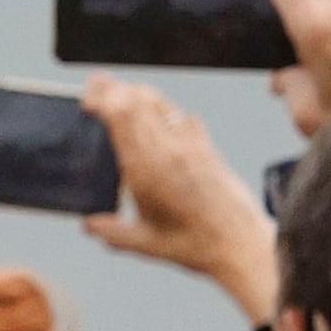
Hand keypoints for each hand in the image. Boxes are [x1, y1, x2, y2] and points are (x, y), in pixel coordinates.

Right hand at [83, 76, 278, 321]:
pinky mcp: (206, 147)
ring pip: (159, 103)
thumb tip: (89, 224)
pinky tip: (156, 114)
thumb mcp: (146, 244)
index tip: (87, 98)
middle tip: (96, 85)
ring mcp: (189, 145)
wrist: (242, 244)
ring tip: (121, 93)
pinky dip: (162, 107)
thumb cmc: (196, 245)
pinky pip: (180, 114)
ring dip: (136, 93)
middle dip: (112, 88)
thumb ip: (112, 232)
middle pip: (137, 100)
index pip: (121, 116)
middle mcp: (168, 151)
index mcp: (147, 170)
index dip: (102, 99)